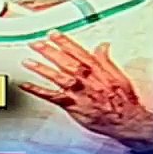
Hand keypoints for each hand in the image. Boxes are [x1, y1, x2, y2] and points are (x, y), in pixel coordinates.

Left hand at [20, 31, 152, 148]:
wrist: (125, 119)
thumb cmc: (122, 100)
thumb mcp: (118, 75)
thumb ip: (106, 60)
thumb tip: (102, 46)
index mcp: (96, 69)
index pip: (77, 51)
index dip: (63, 41)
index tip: (52, 34)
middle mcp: (85, 78)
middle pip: (64, 61)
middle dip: (48, 51)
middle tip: (35, 44)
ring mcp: (77, 91)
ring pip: (56, 76)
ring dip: (40, 68)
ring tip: (27, 61)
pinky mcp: (71, 104)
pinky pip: (51, 96)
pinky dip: (38, 91)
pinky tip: (26, 86)